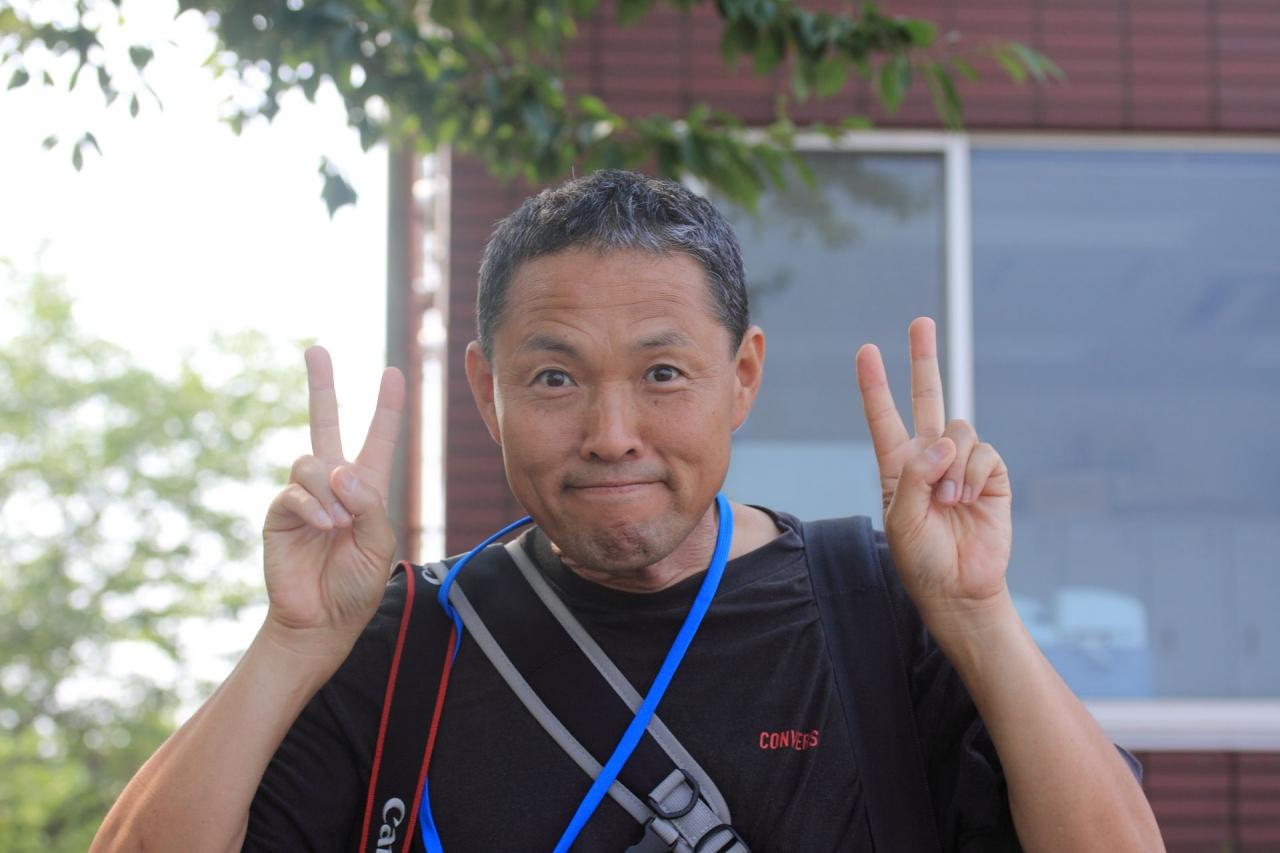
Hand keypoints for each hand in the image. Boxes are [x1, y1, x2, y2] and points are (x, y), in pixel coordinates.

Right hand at [261, 346, 405, 655]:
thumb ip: (368, 503)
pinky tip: (323, 526)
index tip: (393, 372)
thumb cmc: (356, 584)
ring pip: (313, 462)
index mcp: (367, 488)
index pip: (377, 438)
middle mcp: (334, 484)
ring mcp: (305, 496)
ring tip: (338, 525)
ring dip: (330, 492)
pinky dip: (312, 506)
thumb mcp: (379, 544)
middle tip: (316, 349)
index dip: (386, 407)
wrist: (321, 620)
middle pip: (326, 423)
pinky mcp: (279, 512)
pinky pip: (295, 491)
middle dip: (322, 386)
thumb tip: (339, 468)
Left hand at [855, 318, 1011, 624]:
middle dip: (924, 359)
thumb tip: (943, 442)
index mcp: (898, 466)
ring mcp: (961, 464)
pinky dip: (973, 474)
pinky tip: (968, 500)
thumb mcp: (902, 520)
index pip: (884, 418)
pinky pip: (983, 453)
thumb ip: (916, 477)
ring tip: (948, 502)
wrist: (960, 587)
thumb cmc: (922, 559)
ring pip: (959, 432)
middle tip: (921, 322)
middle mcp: (929, 458)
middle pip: (927, 397)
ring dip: (952, 467)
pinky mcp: (991, 475)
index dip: (875, 386)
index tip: (866, 351)